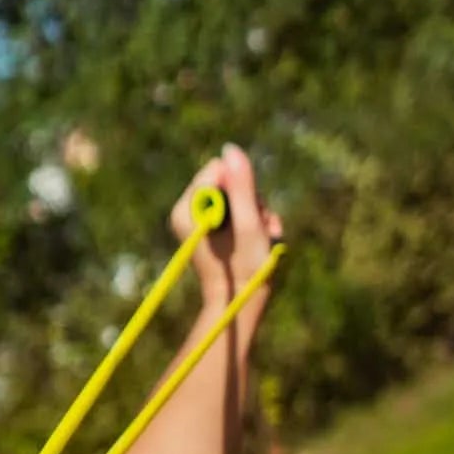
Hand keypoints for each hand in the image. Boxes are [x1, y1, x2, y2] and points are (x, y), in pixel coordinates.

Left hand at [170, 144, 282, 318]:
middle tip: (261, 226)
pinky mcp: (213, 227)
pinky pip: (237, 208)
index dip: (240, 187)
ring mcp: (201, 220)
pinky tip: (266, 235)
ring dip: (258, 211)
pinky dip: (254, 219)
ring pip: (237, 194)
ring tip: (267, 234)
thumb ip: (241, 186)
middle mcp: (188, 212)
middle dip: (251, 200)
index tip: (248, 214)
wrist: (240, 305)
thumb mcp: (248, 223)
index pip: (217, 169)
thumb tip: (230, 148)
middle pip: (227, 180)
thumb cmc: (245, 270)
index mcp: (186, 210)